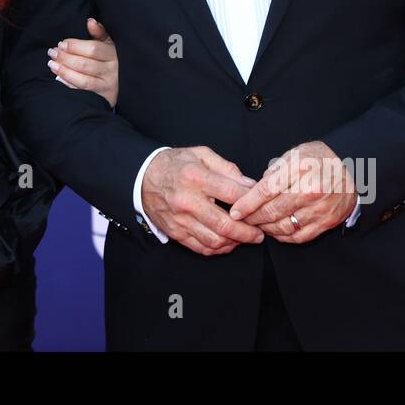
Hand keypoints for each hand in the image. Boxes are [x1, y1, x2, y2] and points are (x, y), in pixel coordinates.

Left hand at [49, 16, 119, 107]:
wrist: (127, 81)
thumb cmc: (113, 58)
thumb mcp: (110, 43)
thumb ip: (99, 33)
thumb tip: (90, 21)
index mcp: (114, 54)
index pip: (93, 49)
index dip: (75, 46)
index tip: (61, 43)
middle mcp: (112, 70)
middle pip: (85, 64)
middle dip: (65, 58)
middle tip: (52, 52)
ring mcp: (108, 85)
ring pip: (83, 80)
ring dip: (64, 71)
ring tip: (51, 64)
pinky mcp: (103, 96)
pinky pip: (83, 91)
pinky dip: (69, 83)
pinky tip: (59, 77)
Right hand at [140, 146, 263, 254]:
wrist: (142, 178)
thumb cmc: (175, 164)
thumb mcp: (200, 154)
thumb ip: (227, 168)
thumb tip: (249, 184)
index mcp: (196, 177)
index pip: (232, 193)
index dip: (251, 201)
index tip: (261, 205)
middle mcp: (187, 200)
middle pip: (224, 223)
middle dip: (248, 232)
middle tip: (259, 233)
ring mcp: (180, 219)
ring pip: (214, 240)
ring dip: (235, 243)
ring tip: (245, 238)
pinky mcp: (175, 232)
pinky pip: (200, 248)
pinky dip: (218, 249)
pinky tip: (228, 243)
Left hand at [229, 141, 358, 243]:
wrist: (353, 169)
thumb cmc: (319, 159)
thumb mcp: (294, 154)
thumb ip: (274, 171)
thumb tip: (254, 189)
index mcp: (299, 169)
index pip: (266, 190)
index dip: (247, 203)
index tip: (235, 211)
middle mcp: (310, 190)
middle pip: (273, 211)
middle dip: (253, 218)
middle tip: (242, 219)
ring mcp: (319, 209)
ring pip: (284, 226)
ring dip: (266, 228)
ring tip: (257, 224)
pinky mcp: (326, 222)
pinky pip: (299, 236)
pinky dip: (283, 236)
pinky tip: (274, 231)